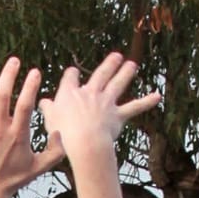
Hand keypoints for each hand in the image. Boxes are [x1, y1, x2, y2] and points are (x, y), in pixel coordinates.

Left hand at [0, 53, 45, 197]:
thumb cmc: (13, 179)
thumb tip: (64, 132)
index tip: (35, 72)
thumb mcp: (39, 167)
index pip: (25, 104)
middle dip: (8, 74)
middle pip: (2, 94)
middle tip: (14, 60)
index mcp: (17, 134)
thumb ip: (56, 150)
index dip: (30, 86)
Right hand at [41, 54, 160, 157]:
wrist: (84, 141)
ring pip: (118, 84)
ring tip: (132, 64)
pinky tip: (157, 95)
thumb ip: (47, 109)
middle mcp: (90, 93)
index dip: (71, 75)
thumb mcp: (49, 119)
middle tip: (116, 56)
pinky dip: (146, 101)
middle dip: (109, 64)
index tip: (72, 74)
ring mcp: (105, 103)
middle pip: (100, 74)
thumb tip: (42, 102)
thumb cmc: (63, 132)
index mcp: (70, 93)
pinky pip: (134, 107)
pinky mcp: (117, 115)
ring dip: (126, 73)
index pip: (70, 77)